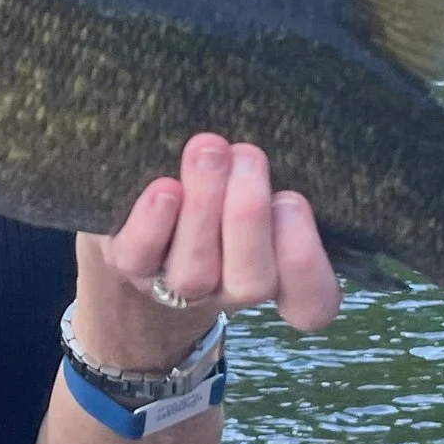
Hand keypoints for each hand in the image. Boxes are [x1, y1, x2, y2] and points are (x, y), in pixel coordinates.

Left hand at [74, 133, 342, 368]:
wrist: (142, 216)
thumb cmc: (218, 186)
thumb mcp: (250, 177)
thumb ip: (266, 171)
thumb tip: (263, 142)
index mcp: (276, 269)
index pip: (312, 301)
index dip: (308, 263)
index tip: (294, 201)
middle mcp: (230, 287)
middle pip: (253, 279)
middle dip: (250, 215)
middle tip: (248, 155)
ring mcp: (177, 284)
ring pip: (196, 270)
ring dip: (204, 208)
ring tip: (208, 151)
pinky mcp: (130, 266)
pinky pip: (141, 256)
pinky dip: (154, 223)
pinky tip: (164, 188)